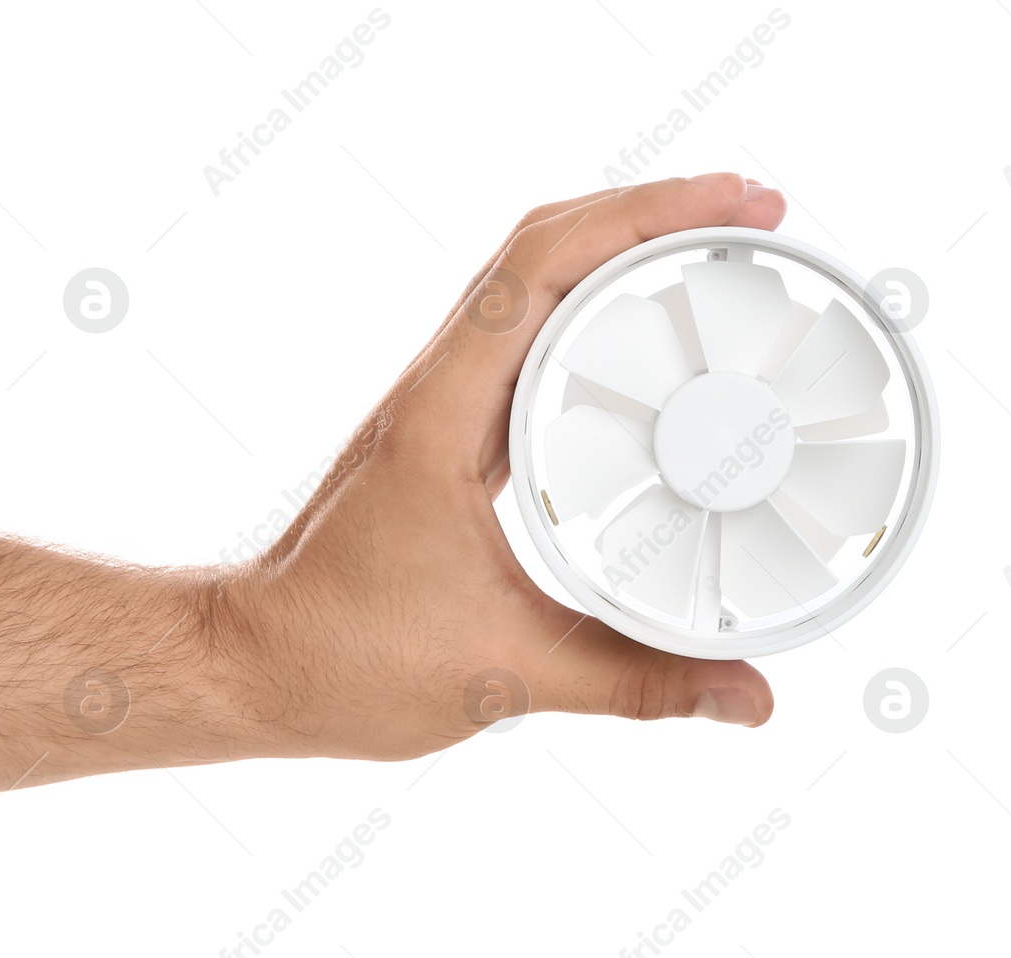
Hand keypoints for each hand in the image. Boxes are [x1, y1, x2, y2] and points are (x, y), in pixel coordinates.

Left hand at [214, 173, 788, 761]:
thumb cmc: (341, 656)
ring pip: (530, 287)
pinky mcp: (447, 436)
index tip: (733, 205)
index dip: (644, 216)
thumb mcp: (504, 674)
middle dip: (652, 214)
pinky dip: (592, 320)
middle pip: (543, 250)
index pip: (543, 268)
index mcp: (441, 418)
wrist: (257, 665)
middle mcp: (436, 392)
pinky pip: (525, 345)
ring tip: (716, 255)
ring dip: (619, 255)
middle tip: (752, 214)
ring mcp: (439, 408)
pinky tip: (648, 346)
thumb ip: (638, 685)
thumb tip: (749, 699)